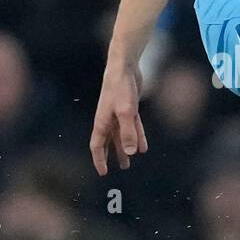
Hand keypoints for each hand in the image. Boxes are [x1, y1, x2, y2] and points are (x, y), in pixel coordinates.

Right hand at [89, 58, 148, 174]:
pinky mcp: (129, 108)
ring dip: (125, 148)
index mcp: (102, 122)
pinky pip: (132, 127)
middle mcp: (108, 119)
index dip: (99, 160)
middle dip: (112, 156)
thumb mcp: (126, 112)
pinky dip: (137, 137)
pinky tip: (143, 147)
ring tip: (129, 161)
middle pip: (108, 142)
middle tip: (117, 170)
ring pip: (121, 136)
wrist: (125, 66)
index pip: (97, 145)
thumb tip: (130, 152)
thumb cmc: (121, 87)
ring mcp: (118, 113)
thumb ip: (128, 132)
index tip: (103, 173)